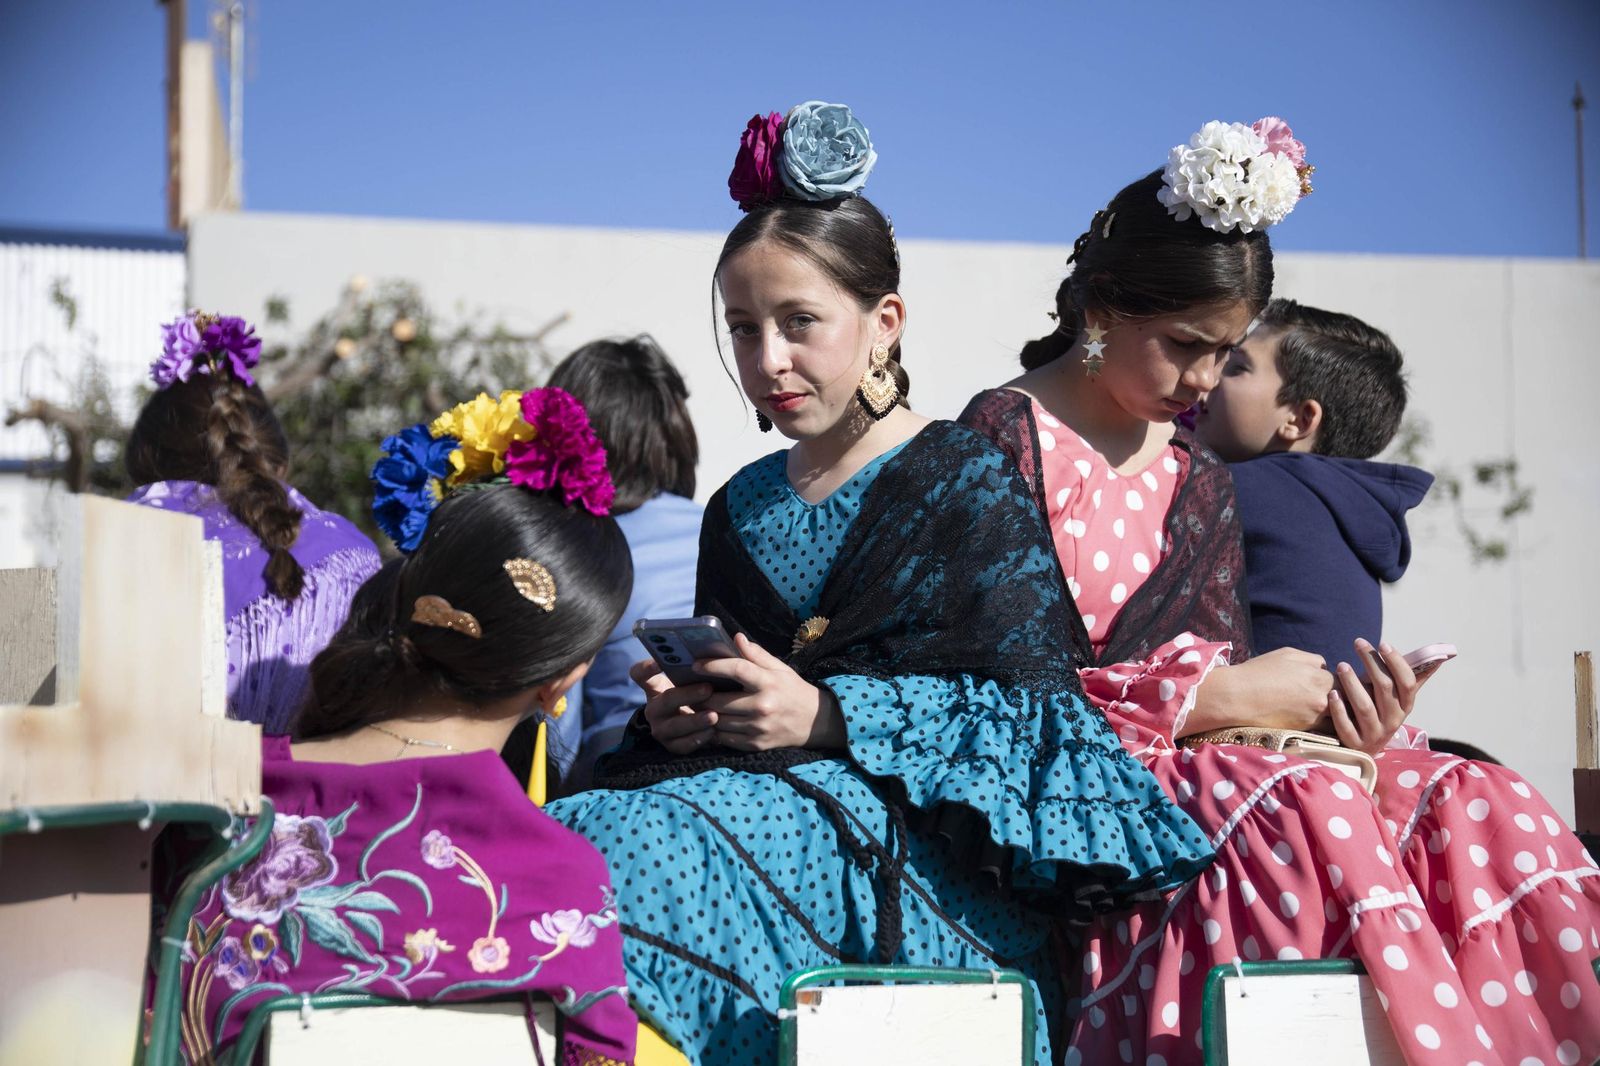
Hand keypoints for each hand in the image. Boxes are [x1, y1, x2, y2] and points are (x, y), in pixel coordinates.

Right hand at [631, 658, 718, 753]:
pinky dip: (699, 738)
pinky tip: (712, 732)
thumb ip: (703, 666)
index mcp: (655, 687)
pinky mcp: (672, 746)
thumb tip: (729, 642)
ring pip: (675, 725)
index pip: (639, 674)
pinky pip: (684, 744)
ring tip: (713, 716)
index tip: (660, 661)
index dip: (646, 668)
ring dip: (695, 720)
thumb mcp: (696, 681)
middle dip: (688, 694)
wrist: (701, 727)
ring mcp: (661, 729)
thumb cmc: (701, 695)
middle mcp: (654, 708)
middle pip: (665, 700)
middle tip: (708, 688)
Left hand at [696, 633, 846, 751]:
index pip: (737, 670)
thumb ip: (756, 654)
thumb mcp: (779, 668)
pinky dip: (715, 730)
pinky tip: (712, 720)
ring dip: (705, 713)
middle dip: (701, 695)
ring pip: (718, 721)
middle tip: (691, 689)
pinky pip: (725, 738)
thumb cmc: (793, 690)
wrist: (815, 722)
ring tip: (697, 704)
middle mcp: (762, 706)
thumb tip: (736, 637)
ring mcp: (758, 728)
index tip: (696, 664)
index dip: (714, 666)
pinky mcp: (755, 745)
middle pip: (719, 700)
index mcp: (768, 682)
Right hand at [1184, 647, 1333, 736]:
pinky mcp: (1305, 729)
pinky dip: (1325, 726)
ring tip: (1327, 711)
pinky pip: (1326, 729)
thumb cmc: (1260, 671)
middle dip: (1341, 699)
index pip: (1344, 681)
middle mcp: (1322, 697)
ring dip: (1336, 714)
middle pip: (1345, 700)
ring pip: (1338, 717)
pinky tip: (1317, 721)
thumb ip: (1312, 660)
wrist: (1238, 696)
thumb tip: (1324, 667)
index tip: (1332, 683)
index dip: (1339, 681)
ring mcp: (1315, 715)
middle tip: (1334, 698)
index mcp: (1320, 677)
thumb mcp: (1288, 654)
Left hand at [1328, 639, 1417, 753]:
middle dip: (1372, 664)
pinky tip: (1332, 693)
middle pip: (1385, 689)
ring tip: (1342, 665)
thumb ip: (1414, 676)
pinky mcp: (1355, 743)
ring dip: (1352, 684)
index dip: (1396, 663)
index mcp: (1405, 706)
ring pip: (1365, 707)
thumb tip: (1442, 653)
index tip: (1383, 644)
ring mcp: (1374, 733)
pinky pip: (1346, 727)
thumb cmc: (1382, 711)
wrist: (1366, 747)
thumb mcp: (1399, 697)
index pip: (1407, 683)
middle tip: (1358, 643)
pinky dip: (1339, 709)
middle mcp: (1393, 720)